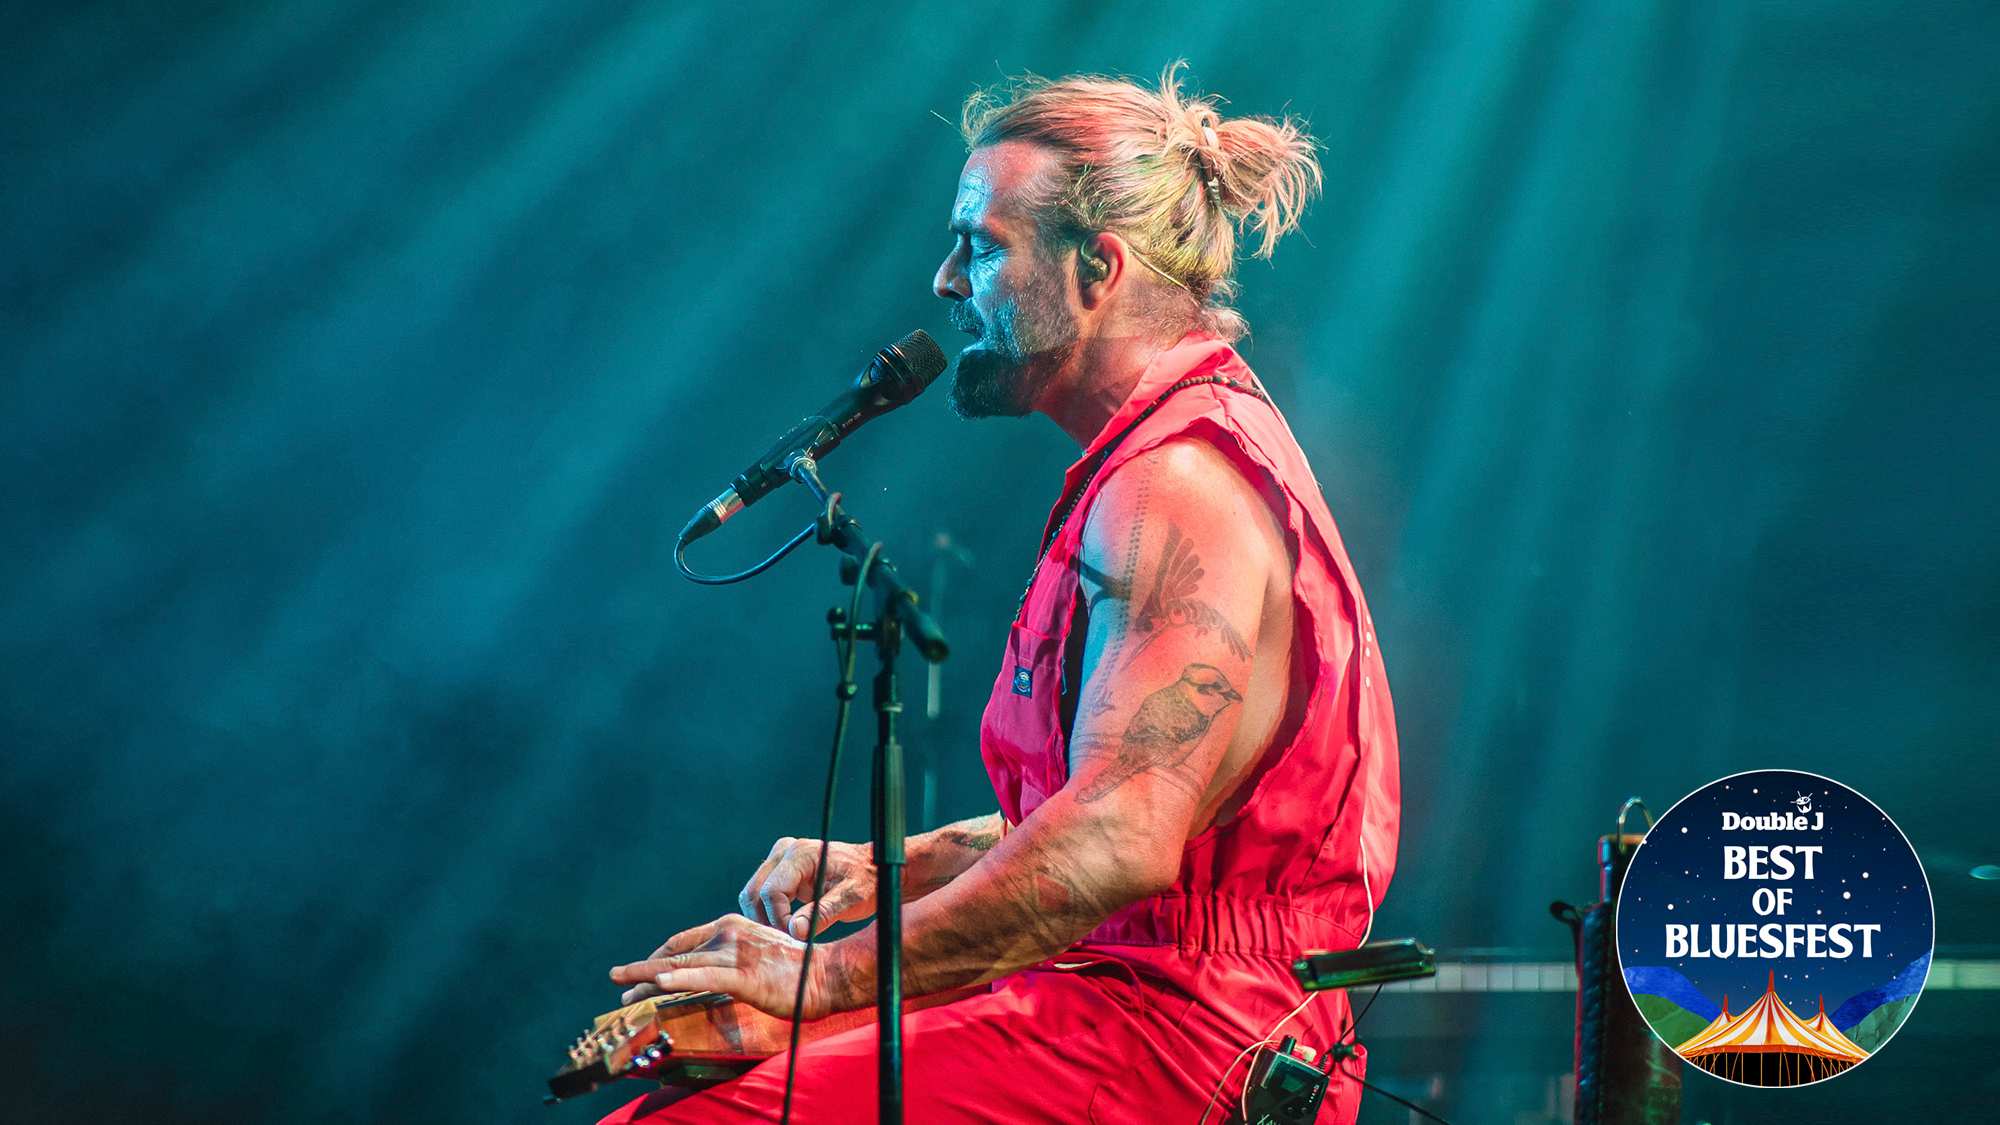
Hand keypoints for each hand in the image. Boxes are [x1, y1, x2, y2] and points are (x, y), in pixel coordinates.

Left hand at [608, 913, 835, 1017]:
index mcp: (730, 927)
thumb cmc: (793, 970)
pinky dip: (681, 978)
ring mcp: (735, 955)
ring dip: (649, 977)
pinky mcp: (744, 976)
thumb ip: (730, 957)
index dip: (656, 956)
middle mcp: (728, 935)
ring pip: (683, 965)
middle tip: (616, 977)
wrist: (826, 975)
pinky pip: (706, 977)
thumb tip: (706, 970)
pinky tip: (662, 982)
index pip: (683, 941)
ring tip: (625, 988)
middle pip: (676, 952)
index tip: (639, 970)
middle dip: (642, 968)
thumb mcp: (756, 955)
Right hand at [739, 836, 876, 937]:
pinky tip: (787, 926)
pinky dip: (768, 912)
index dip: (778, 919)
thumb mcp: (851, 899)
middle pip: (754, 892)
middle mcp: (785, 852)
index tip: (795, 936)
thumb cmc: (867, 881)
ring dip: (764, 918)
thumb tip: (794, 930)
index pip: (771, 891)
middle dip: (766, 920)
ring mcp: (780, 859)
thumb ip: (823, 913)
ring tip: (788, 934)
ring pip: (752, 894)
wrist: (873, 870)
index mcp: (801, 855)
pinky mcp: (781, 870)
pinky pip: (761, 894)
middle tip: (787, 939)